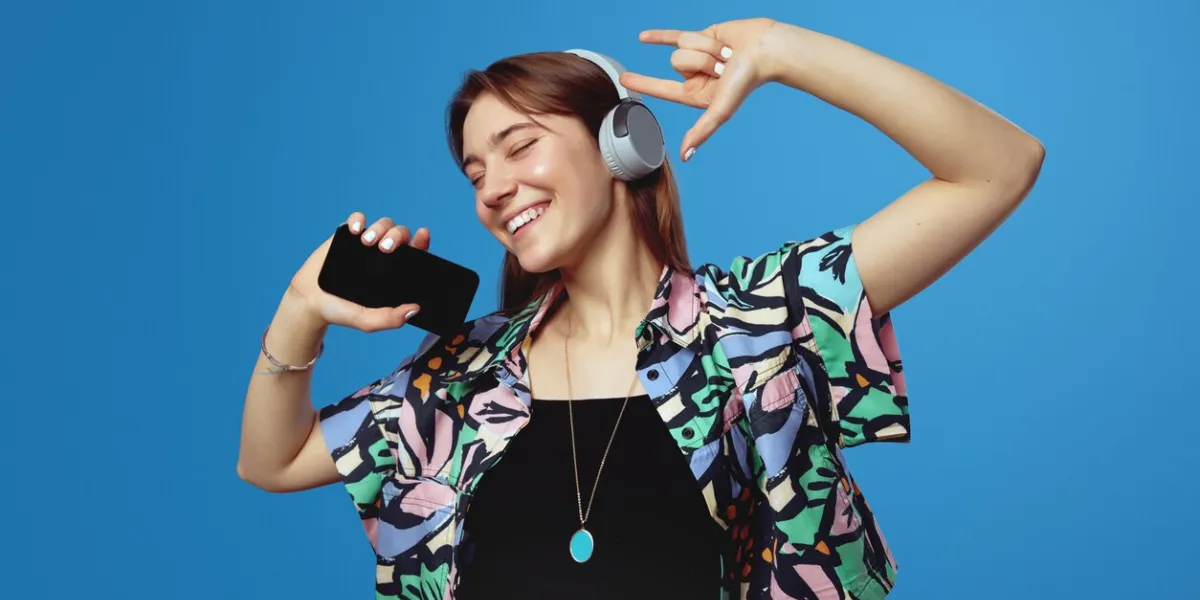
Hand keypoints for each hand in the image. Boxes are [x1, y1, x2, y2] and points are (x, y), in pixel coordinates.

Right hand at [287, 212, 431, 332]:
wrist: (311, 302)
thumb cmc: (342, 311)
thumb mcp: (367, 320)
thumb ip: (390, 319)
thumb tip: (415, 309)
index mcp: (395, 272)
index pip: (416, 253)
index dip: (422, 242)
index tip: (423, 235)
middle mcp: (384, 256)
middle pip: (400, 234)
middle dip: (397, 236)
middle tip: (385, 248)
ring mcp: (366, 244)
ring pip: (383, 224)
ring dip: (380, 228)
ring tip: (368, 241)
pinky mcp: (346, 236)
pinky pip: (357, 219)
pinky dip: (358, 219)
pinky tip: (355, 230)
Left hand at [621, 17, 779, 159]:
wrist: (765, 49)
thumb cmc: (747, 81)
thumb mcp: (721, 109)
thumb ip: (702, 131)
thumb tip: (685, 155)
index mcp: (696, 94)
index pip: (663, 89)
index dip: (642, 83)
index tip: (623, 80)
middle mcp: (695, 76)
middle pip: (678, 62)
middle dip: (702, 60)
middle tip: (723, 66)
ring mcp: (697, 55)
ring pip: (684, 46)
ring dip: (707, 47)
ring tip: (727, 54)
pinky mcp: (703, 36)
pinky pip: (677, 35)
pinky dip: (660, 36)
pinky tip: (642, 38)